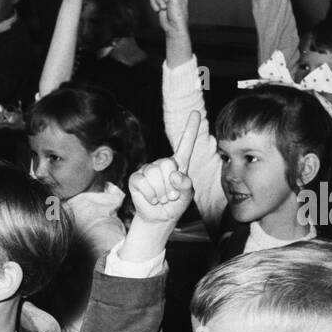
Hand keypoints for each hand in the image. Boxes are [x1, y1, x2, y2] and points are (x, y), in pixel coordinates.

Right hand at [127, 112, 198, 226]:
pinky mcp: (136, 178)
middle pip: (167, 163)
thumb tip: (174, 175)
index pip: (186, 143)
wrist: (159, 218)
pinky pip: (143, 182)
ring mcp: (147, 169)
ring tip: (162, 198)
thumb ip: (186, 185)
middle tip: (170, 195)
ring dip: (161, 192)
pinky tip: (152, 199)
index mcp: (178, 164)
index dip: (191, 128)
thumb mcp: (187, 196)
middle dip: (171, 184)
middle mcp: (162, 163)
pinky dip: (150, 195)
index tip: (195, 112)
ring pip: (155, 174)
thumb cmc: (175, 204)